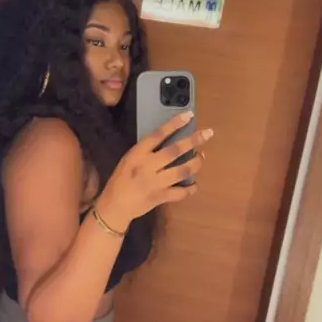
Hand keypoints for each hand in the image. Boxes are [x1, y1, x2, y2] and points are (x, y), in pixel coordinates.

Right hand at [98, 113, 212, 231]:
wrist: (114, 206)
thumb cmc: (120, 180)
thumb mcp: (128, 160)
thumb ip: (145, 152)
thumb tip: (167, 142)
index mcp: (137, 154)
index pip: (158, 135)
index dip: (174, 124)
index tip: (189, 116)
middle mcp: (147, 166)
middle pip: (174, 151)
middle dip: (193, 141)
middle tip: (207, 133)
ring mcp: (156, 183)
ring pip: (182, 171)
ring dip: (195, 163)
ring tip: (201, 157)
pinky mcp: (161, 197)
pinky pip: (181, 192)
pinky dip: (191, 188)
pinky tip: (194, 184)